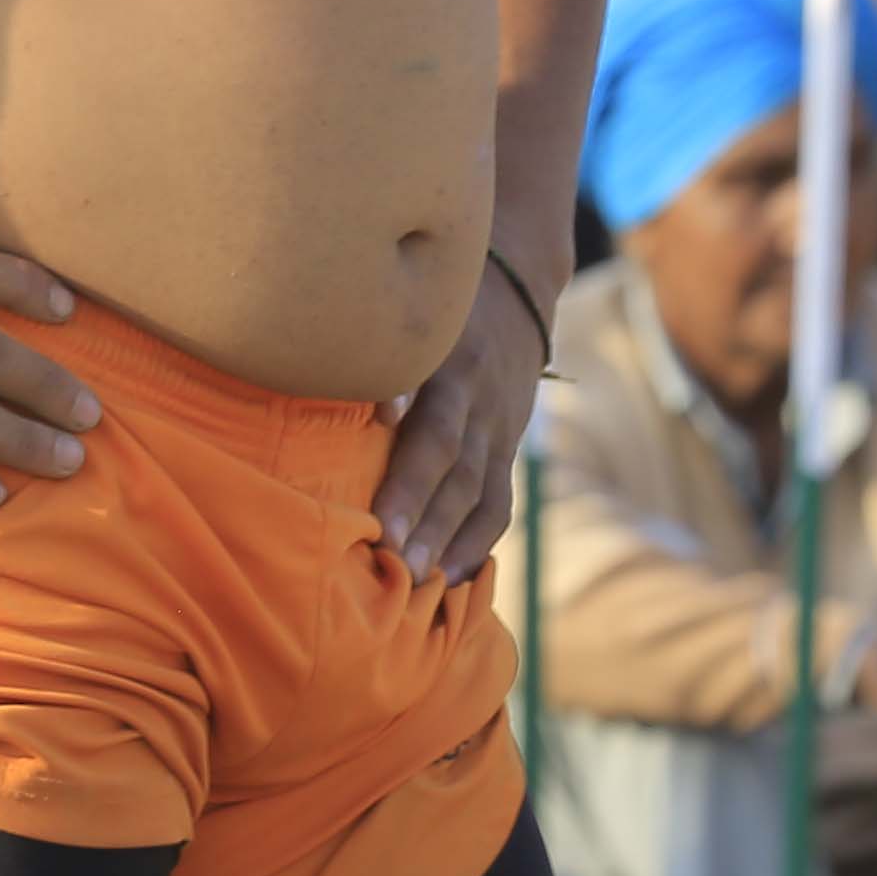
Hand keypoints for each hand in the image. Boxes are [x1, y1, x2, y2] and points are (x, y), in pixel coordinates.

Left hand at [374, 239, 548, 584]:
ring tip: (421, 583)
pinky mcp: (506, 448)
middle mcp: (481, 402)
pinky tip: (454, 577)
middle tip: (394, 563)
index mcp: (454, 366)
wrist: (518, 293)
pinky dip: (477, 541)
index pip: (436, 432)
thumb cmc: (436, 302)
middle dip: (425, 520)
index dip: (411, 478)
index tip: (380, 519)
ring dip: (450, 540)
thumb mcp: (415, 311)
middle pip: (456, 471)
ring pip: (479, 492)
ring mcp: (499, 429)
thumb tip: (358, 401)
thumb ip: (387, 353)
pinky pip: (498, 502)